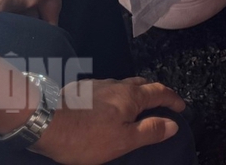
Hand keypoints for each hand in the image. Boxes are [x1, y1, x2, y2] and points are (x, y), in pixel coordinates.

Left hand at [33, 78, 186, 164]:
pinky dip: (114, 97)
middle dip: (154, 93)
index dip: (173, 99)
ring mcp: (97, 85)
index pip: (160, 93)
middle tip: (160, 105)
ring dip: (133, 94)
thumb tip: (173, 124)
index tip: (181, 107)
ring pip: (122, 86)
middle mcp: (117, 85)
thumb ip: (149, 131)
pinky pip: (105, 90)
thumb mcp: (122, 141)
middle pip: (142, 84)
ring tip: (132, 108)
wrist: (44, 122)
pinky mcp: (81, 90)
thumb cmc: (86, 136)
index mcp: (131, 97)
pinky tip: (105, 108)